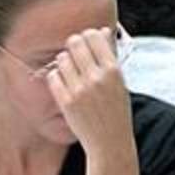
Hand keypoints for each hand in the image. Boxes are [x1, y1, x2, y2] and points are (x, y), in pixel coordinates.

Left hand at [46, 27, 132, 157]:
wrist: (110, 143)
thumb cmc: (116, 112)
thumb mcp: (120, 82)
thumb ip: (111, 55)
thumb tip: (103, 31)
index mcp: (113, 70)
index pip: (93, 36)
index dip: (88, 36)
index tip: (86, 42)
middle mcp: (96, 78)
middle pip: (75, 43)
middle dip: (73, 45)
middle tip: (75, 53)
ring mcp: (80, 90)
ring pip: (61, 58)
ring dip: (64, 61)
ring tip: (70, 71)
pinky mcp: (66, 101)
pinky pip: (53, 76)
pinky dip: (57, 76)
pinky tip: (64, 82)